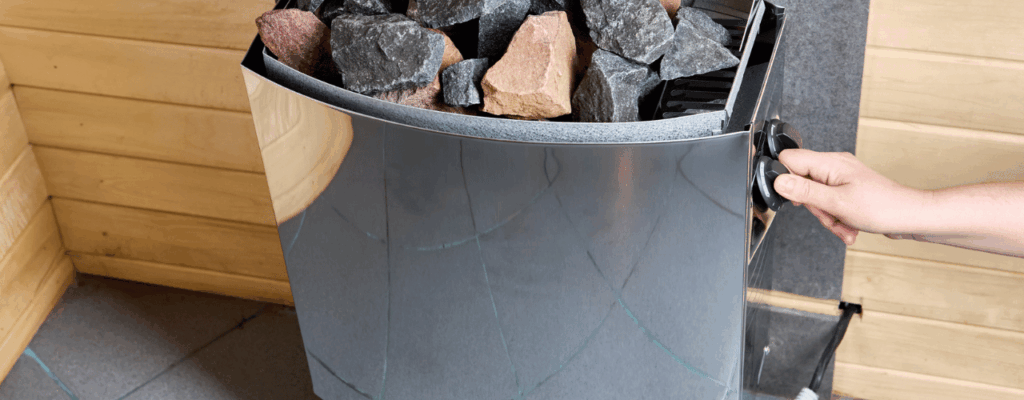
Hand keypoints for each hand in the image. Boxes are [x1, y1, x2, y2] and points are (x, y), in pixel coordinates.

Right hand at [771, 149, 931, 244]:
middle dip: (812, 206)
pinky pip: (830, 203)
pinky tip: (848, 227)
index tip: (796, 199)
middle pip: (801, 182)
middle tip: (828, 215)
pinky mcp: (847, 189)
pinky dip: (836, 218)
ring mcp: (842, 178)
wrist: (911, 217)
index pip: (790, 158)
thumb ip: (804, 191)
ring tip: (843, 225)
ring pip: (815, 196)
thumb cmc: (883, 208)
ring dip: (827, 216)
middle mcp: (835, 166)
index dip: (785, 179)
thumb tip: (778, 181)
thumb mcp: (837, 203)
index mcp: (831, 163)